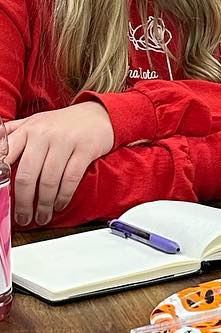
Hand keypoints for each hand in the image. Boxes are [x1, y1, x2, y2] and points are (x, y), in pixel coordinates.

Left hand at [6, 103, 115, 225]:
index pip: (5, 158)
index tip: (2, 201)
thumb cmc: (62, 124)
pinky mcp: (86, 148)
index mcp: (28, 129)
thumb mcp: (35, 123)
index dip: (0, 182)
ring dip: (44, 205)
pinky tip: (59, 205)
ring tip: (42, 216)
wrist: (100, 114)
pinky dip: (63, 197)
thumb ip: (12, 136)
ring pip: (48, 181)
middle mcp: (44, 134)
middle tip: (23, 218)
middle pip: (26, 176)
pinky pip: (70, 179)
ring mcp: (66, 140)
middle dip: (23, 203)